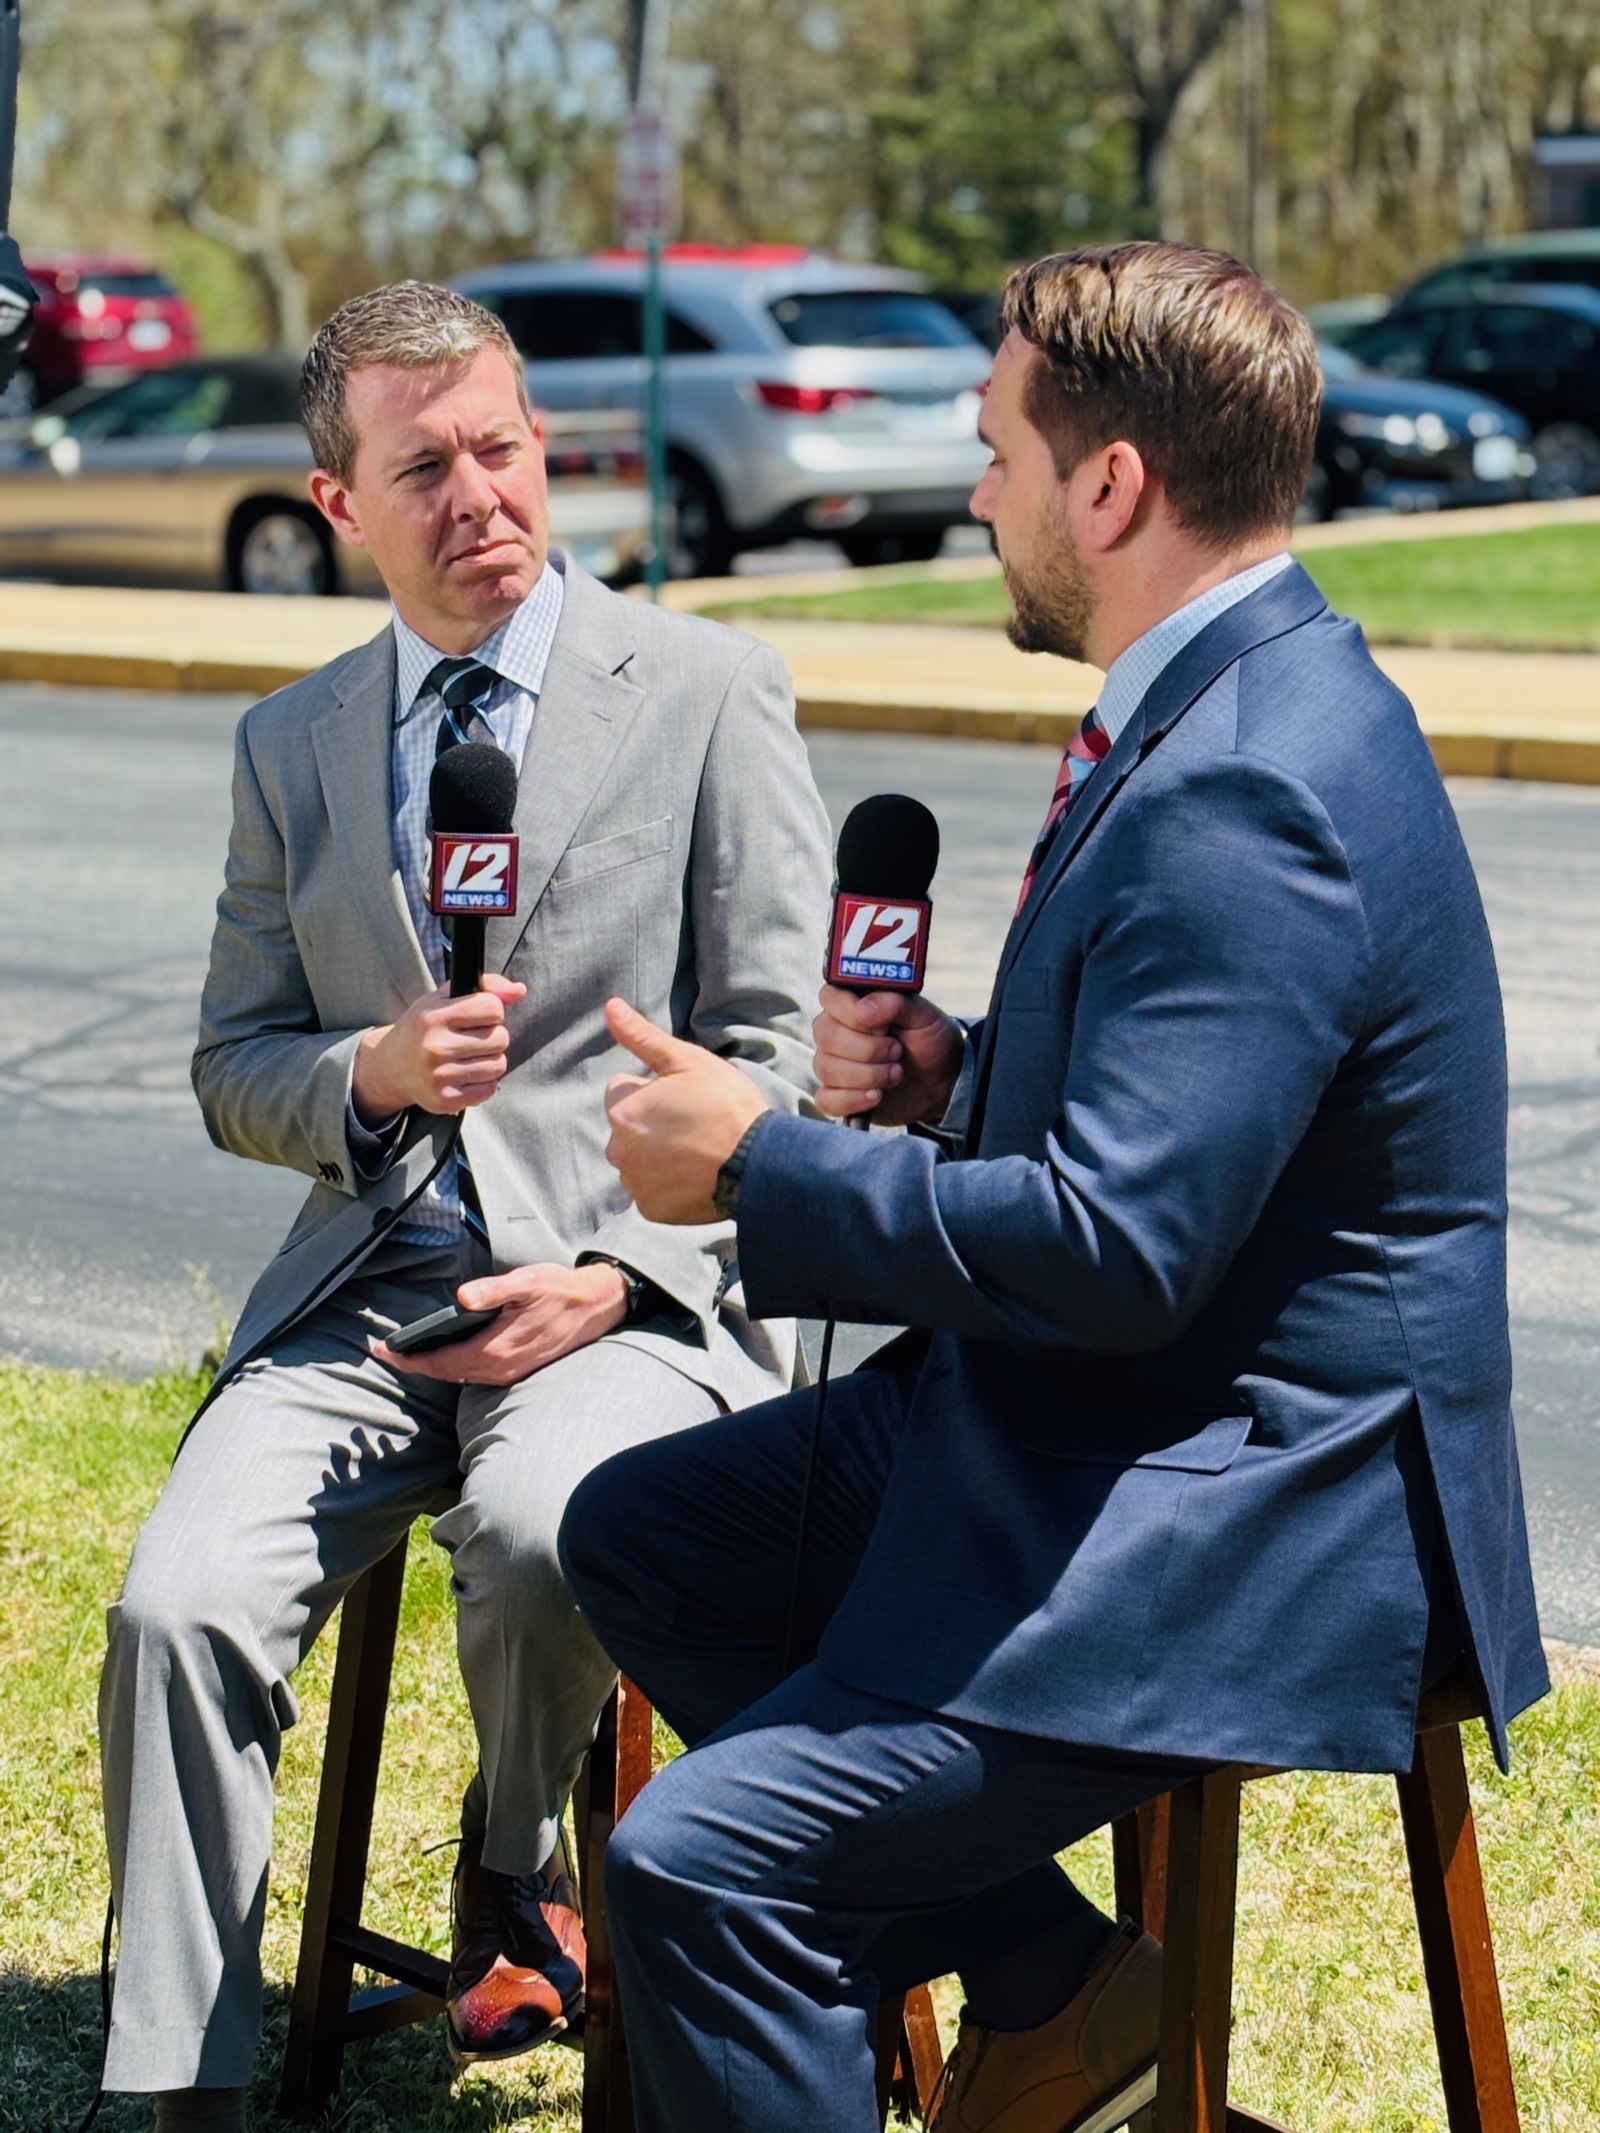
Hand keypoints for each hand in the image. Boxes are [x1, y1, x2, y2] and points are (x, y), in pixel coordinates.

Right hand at [353, 973, 526, 1121]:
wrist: (390, 1066)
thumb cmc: (424, 1028)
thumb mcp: (444, 998)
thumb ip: (485, 987)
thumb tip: (520, 990)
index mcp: (434, 1017)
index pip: (492, 1008)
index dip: (492, 1010)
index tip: (479, 1016)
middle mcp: (435, 1047)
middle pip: (500, 1038)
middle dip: (493, 1036)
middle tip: (472, 1039)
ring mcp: (440, 1076)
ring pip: (498, 1065)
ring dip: (490, 1060)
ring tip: (469, 1057)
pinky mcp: (446, 1101)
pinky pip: (490, 1088)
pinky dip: (484, 1081)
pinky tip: (466, 1074)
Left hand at [372, 1261, 628, 1384]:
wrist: (596, 1308)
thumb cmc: (560, 1290)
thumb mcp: (527, 1282)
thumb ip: (493, 1291)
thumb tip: (462, 1298)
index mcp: (495, 1349)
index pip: (439, 1361)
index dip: (406, 1358)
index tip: (380, 1349)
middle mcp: (499, 1368)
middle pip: (443, 1372)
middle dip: (412, 1363)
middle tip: (383, 1349)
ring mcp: (508, 1373)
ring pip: (458, 1375)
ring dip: (431, 1366)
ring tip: (407, 1351)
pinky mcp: (515, 1370)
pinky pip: (474, 1374)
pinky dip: (453, 1366)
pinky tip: (444, 1352)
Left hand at [602, 997, 769, 1223]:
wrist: (760, 1164)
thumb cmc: (726, 1106)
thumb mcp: (688, 1061)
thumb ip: (642, 1037)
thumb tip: (610, 1006)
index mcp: (622, 1111)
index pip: (620, 1090)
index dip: (651, 1088)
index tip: (682, 1097)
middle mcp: (619, 1150)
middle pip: (627, 1127)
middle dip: (650, 1123)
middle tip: (693, 1124)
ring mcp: (634, 1183)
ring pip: (638, 1159)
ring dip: (657, 1154)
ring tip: (697, 1150)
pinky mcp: (651, 1209)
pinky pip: (651, 1190)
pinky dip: (668, 1184)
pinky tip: (695, 1174)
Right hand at [811, 984, 964, 1124]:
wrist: (941, 1079)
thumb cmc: (926, 1040)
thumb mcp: (922, 1014)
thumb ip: (894, 1002)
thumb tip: (863, 1009)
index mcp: (851, 1004)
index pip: (830, 998)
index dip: (853, 1013)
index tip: (884, 1025)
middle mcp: (835, 1032)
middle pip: (827, 1036)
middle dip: (869, 1049)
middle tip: (897, 1051)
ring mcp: (832, 1064)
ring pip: (828, 1069)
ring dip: (870, 1075)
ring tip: (896, 1073)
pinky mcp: (836, 1095)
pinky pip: (827, 1099)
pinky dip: (854, 1099)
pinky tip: (877, 1096)